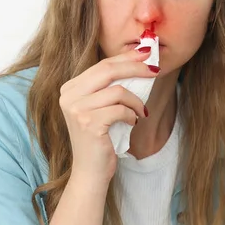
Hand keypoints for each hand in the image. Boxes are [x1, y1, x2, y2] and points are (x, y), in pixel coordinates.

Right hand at [58, 47, 158, 184]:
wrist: (90, 171)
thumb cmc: (101, 137)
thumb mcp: (101, 107)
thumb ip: (110, 86)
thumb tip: (139, 61)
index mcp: (70, 88)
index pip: (102, 65)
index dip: (126, 57)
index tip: (145, 52)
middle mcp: (69, 96)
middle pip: (108, 70)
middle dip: (135, 67)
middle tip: (155, 69)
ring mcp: (77, 109)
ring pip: (118, 91)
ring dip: (136, 101)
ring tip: (141, 111)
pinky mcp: (89, 123)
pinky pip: (120, 110)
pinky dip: (132, 115)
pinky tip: (133, 122)